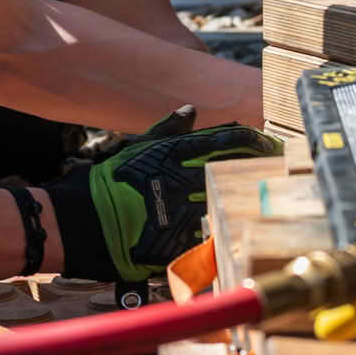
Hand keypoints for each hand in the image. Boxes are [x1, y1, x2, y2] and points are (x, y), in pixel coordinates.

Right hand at [45, 106, 280, 280]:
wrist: (75, 223)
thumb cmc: (104, 184)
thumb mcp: (135, 150)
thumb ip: (167, 131)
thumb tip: (191, 110)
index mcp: (172, 154)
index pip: (226, 140)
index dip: (254, 141)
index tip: (272, 144)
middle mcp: (180, 180)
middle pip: (235, 170)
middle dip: (260, 168)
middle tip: (281, 168)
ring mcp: (179, 213)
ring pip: (227, 203)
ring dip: (246, 200)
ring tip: (266, 199)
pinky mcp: (175, 244)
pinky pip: (208, 237)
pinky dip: (221, 233)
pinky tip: (238, 232)